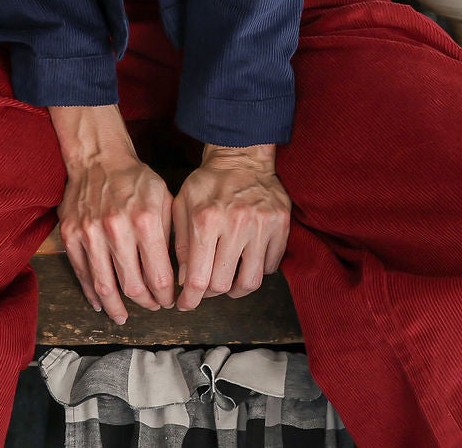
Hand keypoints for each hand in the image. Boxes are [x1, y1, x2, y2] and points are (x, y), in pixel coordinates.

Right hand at [49, 105, 175, 324]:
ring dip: (117, 307)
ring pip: (105, 286)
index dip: (166, 296)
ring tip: (124, 316)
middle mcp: (117, 229)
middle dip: (147, 302)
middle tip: (152, 306)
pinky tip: (101, 303)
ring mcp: (90, 234)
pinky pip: (83, 274)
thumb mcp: (164, 198)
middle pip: (133, 286)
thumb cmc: (135, 179)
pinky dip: (92, 294)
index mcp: (145, 220)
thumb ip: (172, 235)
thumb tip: (181, 273)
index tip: (169, 301)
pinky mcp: (71, 235)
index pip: (159, 276)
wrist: (98, 158)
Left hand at [171, 144, 290, 310]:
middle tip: (205, 288)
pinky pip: (271, 266)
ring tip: (227, 280)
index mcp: (207, 219)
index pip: (197, 277)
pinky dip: (257, 270)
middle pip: (223, 284)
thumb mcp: (183, 204)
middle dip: (210, 293)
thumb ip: (180, 243)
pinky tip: (245, 260)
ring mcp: (262, 224)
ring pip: (251, 282)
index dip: (189, 299)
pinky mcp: (281, 225)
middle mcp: (236, 223)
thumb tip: (182, 281)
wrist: (242, 156)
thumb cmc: (209, 181)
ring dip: (235, 288)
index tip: (185, 305)